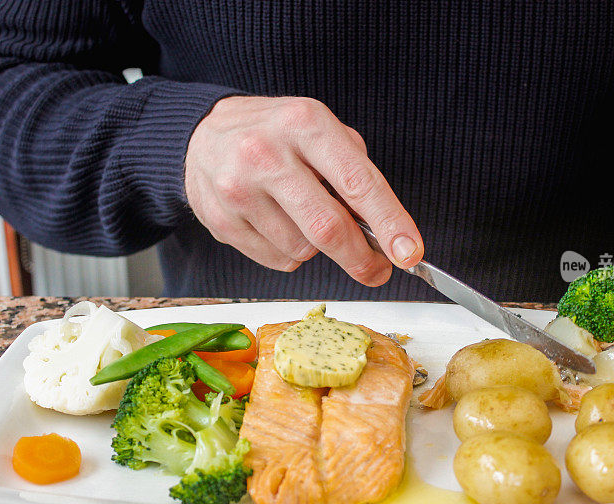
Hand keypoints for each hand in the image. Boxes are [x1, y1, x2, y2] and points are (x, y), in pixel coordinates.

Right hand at [184, 96, 422, 285]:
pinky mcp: (221, 220)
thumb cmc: (276, 135)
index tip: (410, 253)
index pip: (358, 182)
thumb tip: (387, 232)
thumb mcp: (320, 131)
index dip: (390, 223)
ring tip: (303, 217)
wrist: (203, 135)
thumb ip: (355, 173)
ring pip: (303, 249)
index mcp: (305, 124)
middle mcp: (267, 153)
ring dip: (318, 247)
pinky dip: (290, 252)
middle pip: (329, 227)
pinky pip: (278, 260)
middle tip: (377, 269)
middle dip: (361, 258)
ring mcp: (239, 189)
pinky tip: (277, 223)